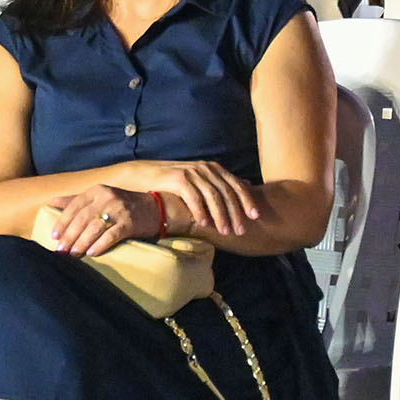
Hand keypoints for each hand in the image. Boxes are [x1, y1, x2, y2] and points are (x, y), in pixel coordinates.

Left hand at [37, 184, 171, 257]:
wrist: (155, 209)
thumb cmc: (122, 205)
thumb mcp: (100, 198)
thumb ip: (76, 200)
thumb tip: (51, 202)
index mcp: (97, 191)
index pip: (74, 206)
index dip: (62, 222)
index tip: (54, 237)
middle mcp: (107, 197)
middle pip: (82, 219)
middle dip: (69, 236)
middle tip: (60, 251)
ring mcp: (119, 210)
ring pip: (94, 228)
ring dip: (81, 243)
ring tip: (73, 254)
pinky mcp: (129, 223)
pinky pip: (111, 235)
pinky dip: (100, 245)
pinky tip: (92, 253)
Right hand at [116, 158, 260, 241]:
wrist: (144, 176)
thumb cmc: (175, 182)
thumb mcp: (201, 180)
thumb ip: (220, 183)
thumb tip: (245, 184)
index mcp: (214, 169)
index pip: (236, 184)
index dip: (247, 200)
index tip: (255, 217)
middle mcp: (205, 168)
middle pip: (227, 192)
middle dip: (236, 212)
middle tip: (241, 230)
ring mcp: (191, 172)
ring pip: (212, 195)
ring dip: (221, 215)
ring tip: (225, 232)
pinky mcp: (177, 178)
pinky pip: (193, 197)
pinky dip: (200, 211)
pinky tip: (205, 224)